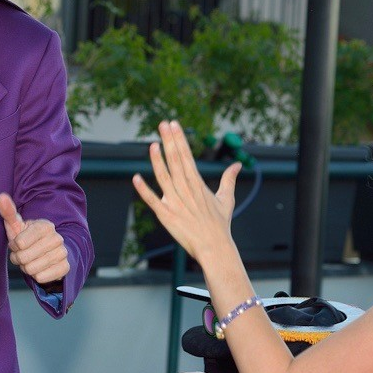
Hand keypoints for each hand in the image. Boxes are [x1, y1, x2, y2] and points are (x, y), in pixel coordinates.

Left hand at [0, 193, 68, 285]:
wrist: (48, 252)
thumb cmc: (27, 238)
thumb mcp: (17, 226)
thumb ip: (8, 212)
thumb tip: (1, 196)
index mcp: (45, 225)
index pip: (20, 243)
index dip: (15, 246)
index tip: (18, 243)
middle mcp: (57, 238)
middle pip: (24, 257)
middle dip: (19, 258)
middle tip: (23, 254)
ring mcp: (62, 253)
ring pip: (31, 269)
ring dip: (26, 268)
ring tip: (30, 260)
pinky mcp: (65, 267)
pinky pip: (41, 278)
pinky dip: (36, 276)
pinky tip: (39, 268)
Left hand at [132, 120, 240, 262]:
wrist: (215, 248)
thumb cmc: (220, 225)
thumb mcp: (226, 199)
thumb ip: (229, 179)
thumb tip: (237, 165)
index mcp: (198, 184)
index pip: (187, 156)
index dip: (179, 140)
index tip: (174, 125)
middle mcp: (186, 191)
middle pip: (176, 162)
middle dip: (170, 141)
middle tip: (163, 124)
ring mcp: (176, 203)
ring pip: (164, 178)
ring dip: (157, 161)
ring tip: (152, 144)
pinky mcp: (166, 216)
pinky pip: (153, 201)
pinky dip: (144, 190)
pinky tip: (136, 178)